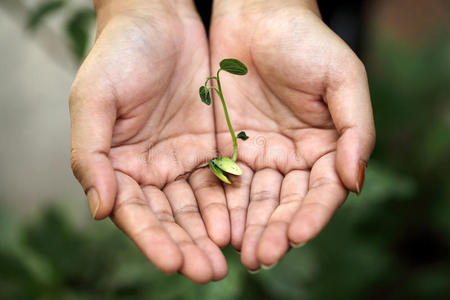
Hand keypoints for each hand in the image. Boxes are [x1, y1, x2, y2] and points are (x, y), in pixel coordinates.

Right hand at [69, 0, 228, 282]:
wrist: (159, 19)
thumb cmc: (118, 54)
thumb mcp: (94, 99)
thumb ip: (90, 154)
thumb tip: (100, 209)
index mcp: (119, 165)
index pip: (135, 212)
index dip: (152, 238)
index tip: (173, 261)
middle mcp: (152, 170)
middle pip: (170, 217)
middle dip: (188, 245)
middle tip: (209, 272)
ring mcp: (182, 159)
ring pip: (199, 205)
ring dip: (212, 232)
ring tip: (229, 259)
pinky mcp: (210, 146)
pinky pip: (223, 179)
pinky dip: (231, 202)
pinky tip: (243, 221)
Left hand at [210, 0, 374, 269]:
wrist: (258, 14)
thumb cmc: (306, 41)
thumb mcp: (343, 78)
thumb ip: (355, 129)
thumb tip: (354, 180)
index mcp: (324, 147)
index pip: (322, 191)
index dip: (312, 214)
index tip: (297, 234)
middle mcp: (291, 157)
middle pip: (285, 202)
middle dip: (274, 229)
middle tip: (261, 255)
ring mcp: (258, 153)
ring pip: (253, 198)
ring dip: (246, 225)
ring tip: (238, 251)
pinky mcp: (226, 146)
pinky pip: (223, 179)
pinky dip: (221, 202)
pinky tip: (216, 223)